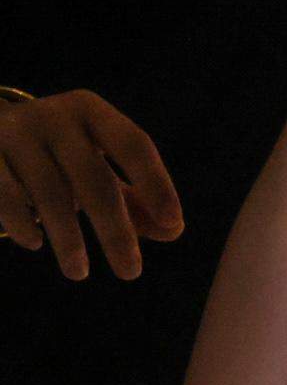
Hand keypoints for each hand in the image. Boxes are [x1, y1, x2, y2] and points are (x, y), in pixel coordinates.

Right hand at [0, 90, 179, 281]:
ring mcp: (13, 135)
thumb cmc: (53, 153)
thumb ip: (134, 196)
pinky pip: (4, 195)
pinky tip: (35, 244)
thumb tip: (172, 231)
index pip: (134, 145)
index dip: (156, 183)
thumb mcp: (93, 163)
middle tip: (131, 272)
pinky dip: (22, 222)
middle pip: (93, 178)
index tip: (173, 222)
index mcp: (91, 111)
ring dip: (68, 238)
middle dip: (115, 229)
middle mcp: (53, 117)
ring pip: (49, 193)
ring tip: (79, 273)